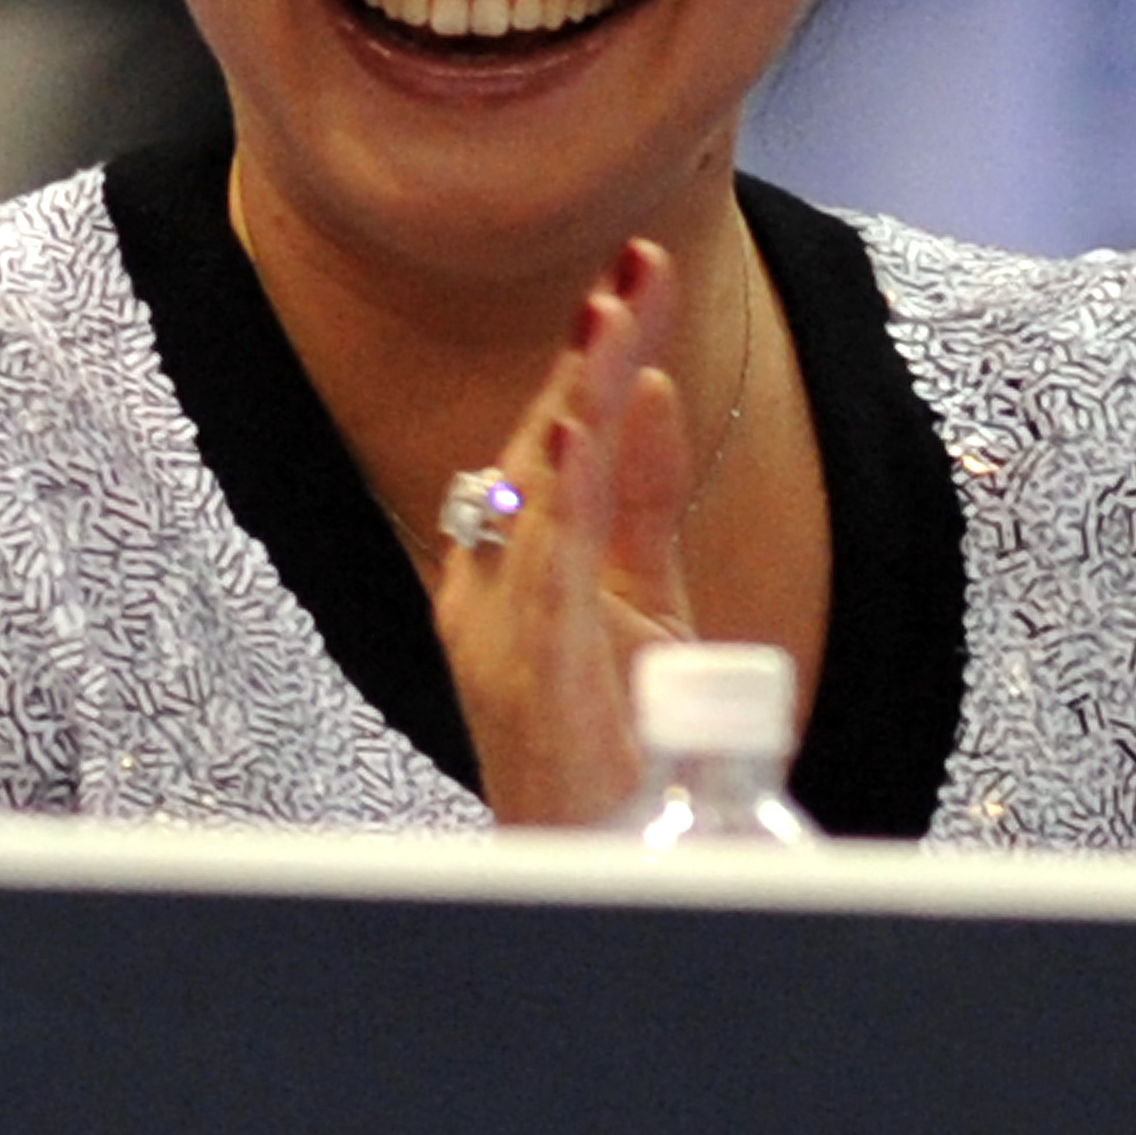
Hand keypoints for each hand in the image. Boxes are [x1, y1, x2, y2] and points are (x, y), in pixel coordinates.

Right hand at [429, 240, 703, 826]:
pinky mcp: (524, 675)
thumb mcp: (644, 592)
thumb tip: (649, 383)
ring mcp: (496, 628)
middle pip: (541, 442)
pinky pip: (545, 567)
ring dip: (581, 396)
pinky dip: (567, 494)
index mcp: (509, 557)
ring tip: (617, 318)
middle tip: (634, 266)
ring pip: (541, 486)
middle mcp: (487, 582)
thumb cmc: (607, 738)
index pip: (555, 429)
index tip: (638, 265)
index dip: (596, 347)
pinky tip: (589, 434)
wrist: (598, 868)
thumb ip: (642, 494)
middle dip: (590, 351)